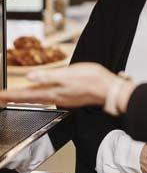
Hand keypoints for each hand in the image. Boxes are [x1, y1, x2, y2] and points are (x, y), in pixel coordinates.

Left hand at [0, 62, 117, 107]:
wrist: (109, 89)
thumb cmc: (92, 80)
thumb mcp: (69, 74)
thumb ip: (48, 76)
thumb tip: (29, 76)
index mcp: (53, 92)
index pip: (25, 95)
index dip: (10, 95)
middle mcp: (56, 97)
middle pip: (28, 98)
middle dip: (13, 98)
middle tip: (1, 98)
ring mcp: (63, 97)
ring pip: (37, 98)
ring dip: (23, 97)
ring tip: (13, 96)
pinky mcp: (69, 95)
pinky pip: (47, 96)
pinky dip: (37, 95)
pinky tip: (38, 92)